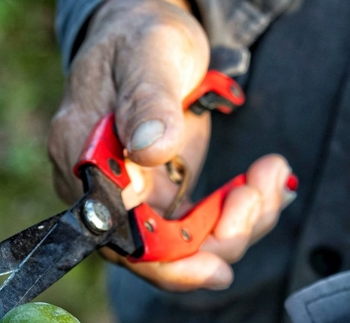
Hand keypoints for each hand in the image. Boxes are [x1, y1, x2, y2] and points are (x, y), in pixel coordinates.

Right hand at [49, 0, 293, 290]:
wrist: (149, 33)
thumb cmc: (140, 37)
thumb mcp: (148, 56)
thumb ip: (146, 102)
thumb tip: (150, 150)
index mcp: (81, 159)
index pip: (115, 237)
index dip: (165, 262)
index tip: (217, 262)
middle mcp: (103, 193)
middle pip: (154, 255)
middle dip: (216, 239)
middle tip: (256, 193)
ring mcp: (135, 200)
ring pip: (186, 248)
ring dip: (240, 223)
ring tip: (268, 172)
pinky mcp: (163, 199)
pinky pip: (203, 229)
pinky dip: (242, 214)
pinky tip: (266, 179)